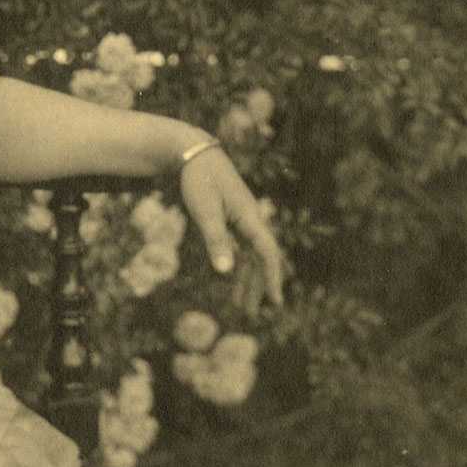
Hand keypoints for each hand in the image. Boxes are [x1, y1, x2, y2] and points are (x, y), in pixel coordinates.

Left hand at [179, 142, 286, 310]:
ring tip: (240, 305)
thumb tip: (226, 272)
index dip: (272, 277)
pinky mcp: (231, 219)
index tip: (274, 300)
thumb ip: (216, 240)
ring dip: (246, 279)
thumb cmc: (198, 179)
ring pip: (250, 255)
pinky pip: (239, 248)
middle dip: (257, 286)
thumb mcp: (204, 211)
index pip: (268, 252)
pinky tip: (232, 279)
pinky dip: (237, 265)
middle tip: (251, 313)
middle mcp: (250, 220)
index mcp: (249, 217)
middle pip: (260, 258)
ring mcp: (241, 219)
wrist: (192, 153)